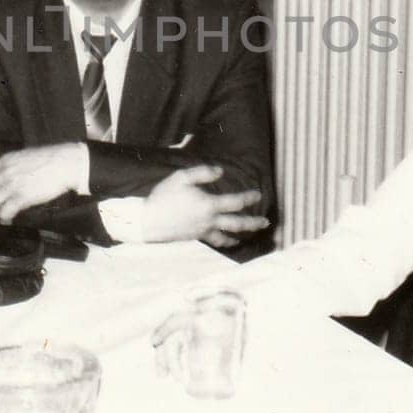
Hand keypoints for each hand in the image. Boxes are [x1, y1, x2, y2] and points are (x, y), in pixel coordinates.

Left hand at [0, 143, 87, 224]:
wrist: (67, 163)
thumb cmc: (50, 161)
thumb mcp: (24, 158)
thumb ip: (11, 168)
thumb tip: (4, 183)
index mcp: (4, 162)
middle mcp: (4, 172)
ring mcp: (12, 184)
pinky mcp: (22, 195)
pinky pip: (4, 212)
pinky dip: (2, 221)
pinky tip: (5, 224)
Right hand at [137, 165, 266, 246]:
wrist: (147, 221)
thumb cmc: (163, 196)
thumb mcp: (181, 177)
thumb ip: (202, 172)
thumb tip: (220, 171)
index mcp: (208, 205)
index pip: (235, 202)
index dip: (249, 198)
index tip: (258, 194)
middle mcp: (209, 221)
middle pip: (237, 225)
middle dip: (253, 223)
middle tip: (265, 223)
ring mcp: (202, 232)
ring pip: (226, 238)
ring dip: (239, 237)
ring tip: (245, 237)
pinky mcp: (194, 238)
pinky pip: (213, 241)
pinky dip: (222, 241)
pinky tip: (223, 239)